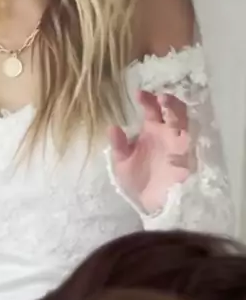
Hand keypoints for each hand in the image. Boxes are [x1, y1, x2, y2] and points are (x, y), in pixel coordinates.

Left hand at [109, 91, 193, 213]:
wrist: (158, 206)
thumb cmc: (141, 186)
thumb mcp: (122, 166)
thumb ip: (118, 146)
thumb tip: (113, 126)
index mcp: (150, 133)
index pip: (150, 110)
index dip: (146, 100)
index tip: (138, 93)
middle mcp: (165, 133)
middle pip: (168, 110)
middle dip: (162, 100)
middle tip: (154, 97)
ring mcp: (177, 141)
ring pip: (180, 117)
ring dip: (174, 108)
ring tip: (163, 101)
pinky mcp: (187, 151)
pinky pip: (187, 134)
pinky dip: (181, 125)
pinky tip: (172, 120)